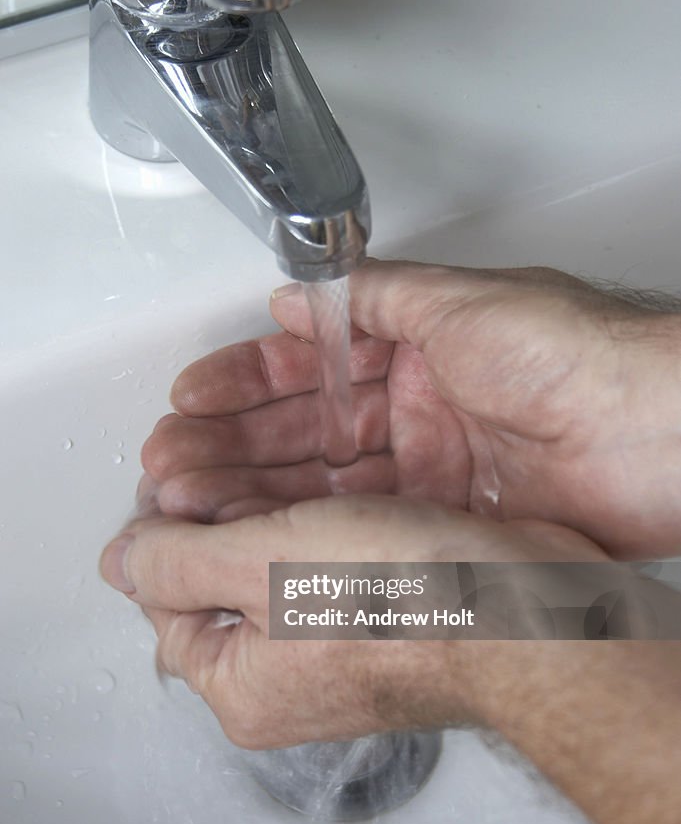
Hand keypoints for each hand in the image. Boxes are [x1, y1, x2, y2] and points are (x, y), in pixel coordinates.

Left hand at [100, 495, 604, 747]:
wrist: (524, 610)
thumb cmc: (402, 600)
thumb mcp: (261, 564)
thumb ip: (176, 560)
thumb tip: (120, 561)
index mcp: (243, 686)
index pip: (168, 601)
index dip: (164, 530)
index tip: (173, 472)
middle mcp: (288, 679)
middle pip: (223, 580)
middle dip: (214, 509)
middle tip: (215, 451)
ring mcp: (340, 650)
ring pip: (278, 563)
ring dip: (267, 503)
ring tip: (262, 449)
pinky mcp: (385, 618)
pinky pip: (329, 561)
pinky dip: (320, 517)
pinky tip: (326, 474)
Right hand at [144, 259, 680, 558]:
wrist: (660, 437)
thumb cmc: (580, 358)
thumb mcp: (463, 302)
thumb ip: (376, 299)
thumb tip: (300, 294)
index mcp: (422, 352)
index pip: (314, 366)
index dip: (248, 380)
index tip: (192, 395)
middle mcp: (423, 414)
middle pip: (308, 431)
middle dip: (233, 442)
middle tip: (170, 459)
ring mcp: (435, 473)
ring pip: (325, 483)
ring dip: (253, 489)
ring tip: (185, 497)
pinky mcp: (451, 525)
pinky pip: (363, 524)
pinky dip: (306, 527)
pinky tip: (253, 528)